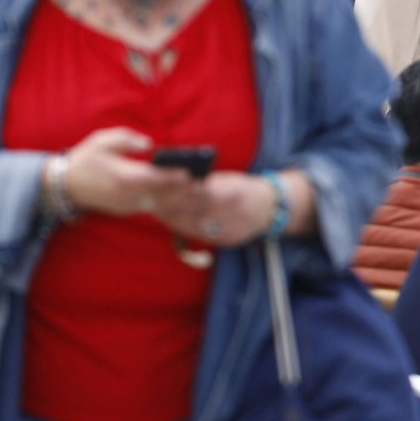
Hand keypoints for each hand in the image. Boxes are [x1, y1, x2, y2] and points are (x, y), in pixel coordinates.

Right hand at [64, 128, 194, 215]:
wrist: (64, 185)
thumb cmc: (86, 158)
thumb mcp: (102, 141)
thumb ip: (127, 139)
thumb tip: (149, 144)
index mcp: (122, 176)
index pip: (152, 178)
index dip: (172, 177)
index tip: (189, 172)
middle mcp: (125, 194)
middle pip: (159, 195)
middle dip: (181, 191)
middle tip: (201, 184)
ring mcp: (125, 205)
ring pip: (156, 205)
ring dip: (177, 200)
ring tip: (196, 192)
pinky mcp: (125, 210)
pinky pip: (149, 208)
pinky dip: (165, 204)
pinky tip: (180, 198)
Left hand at [158, 172, 278, 246]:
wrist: (271, 209)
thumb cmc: (245, 189)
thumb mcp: (231, 180)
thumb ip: (208, 183)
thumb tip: (179, 181)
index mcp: (234, 192)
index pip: (197, 192)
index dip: (177, 191)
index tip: (158, 187)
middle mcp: (232, 212)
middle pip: (193, 209)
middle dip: (169, 205)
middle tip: (148, 199)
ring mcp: (230, 229)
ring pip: (193, 224)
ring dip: (171, 217)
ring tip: (155, 209)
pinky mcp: (226, 240)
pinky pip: (199, 235)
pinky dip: (182, 227)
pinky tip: (170, 220)